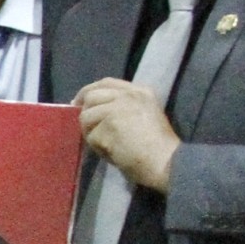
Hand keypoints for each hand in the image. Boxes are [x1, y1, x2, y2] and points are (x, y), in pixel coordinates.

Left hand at [76, 77, 180, 193]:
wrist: (166, 161)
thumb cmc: (156, 146)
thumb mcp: (143, 116)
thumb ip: (122, 108)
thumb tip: (92, 110)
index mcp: (140, 91)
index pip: (106, 83)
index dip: (89, 91)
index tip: (78, 102)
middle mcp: (128, 95)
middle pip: (92, 97)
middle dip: (85, 113)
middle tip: (87, 129)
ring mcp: (117, 108)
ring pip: (86, 117)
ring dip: (91, 134)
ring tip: (106, 145)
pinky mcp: (109, 124)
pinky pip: (91, 137)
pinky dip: (98, 148)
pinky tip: (112, 153)